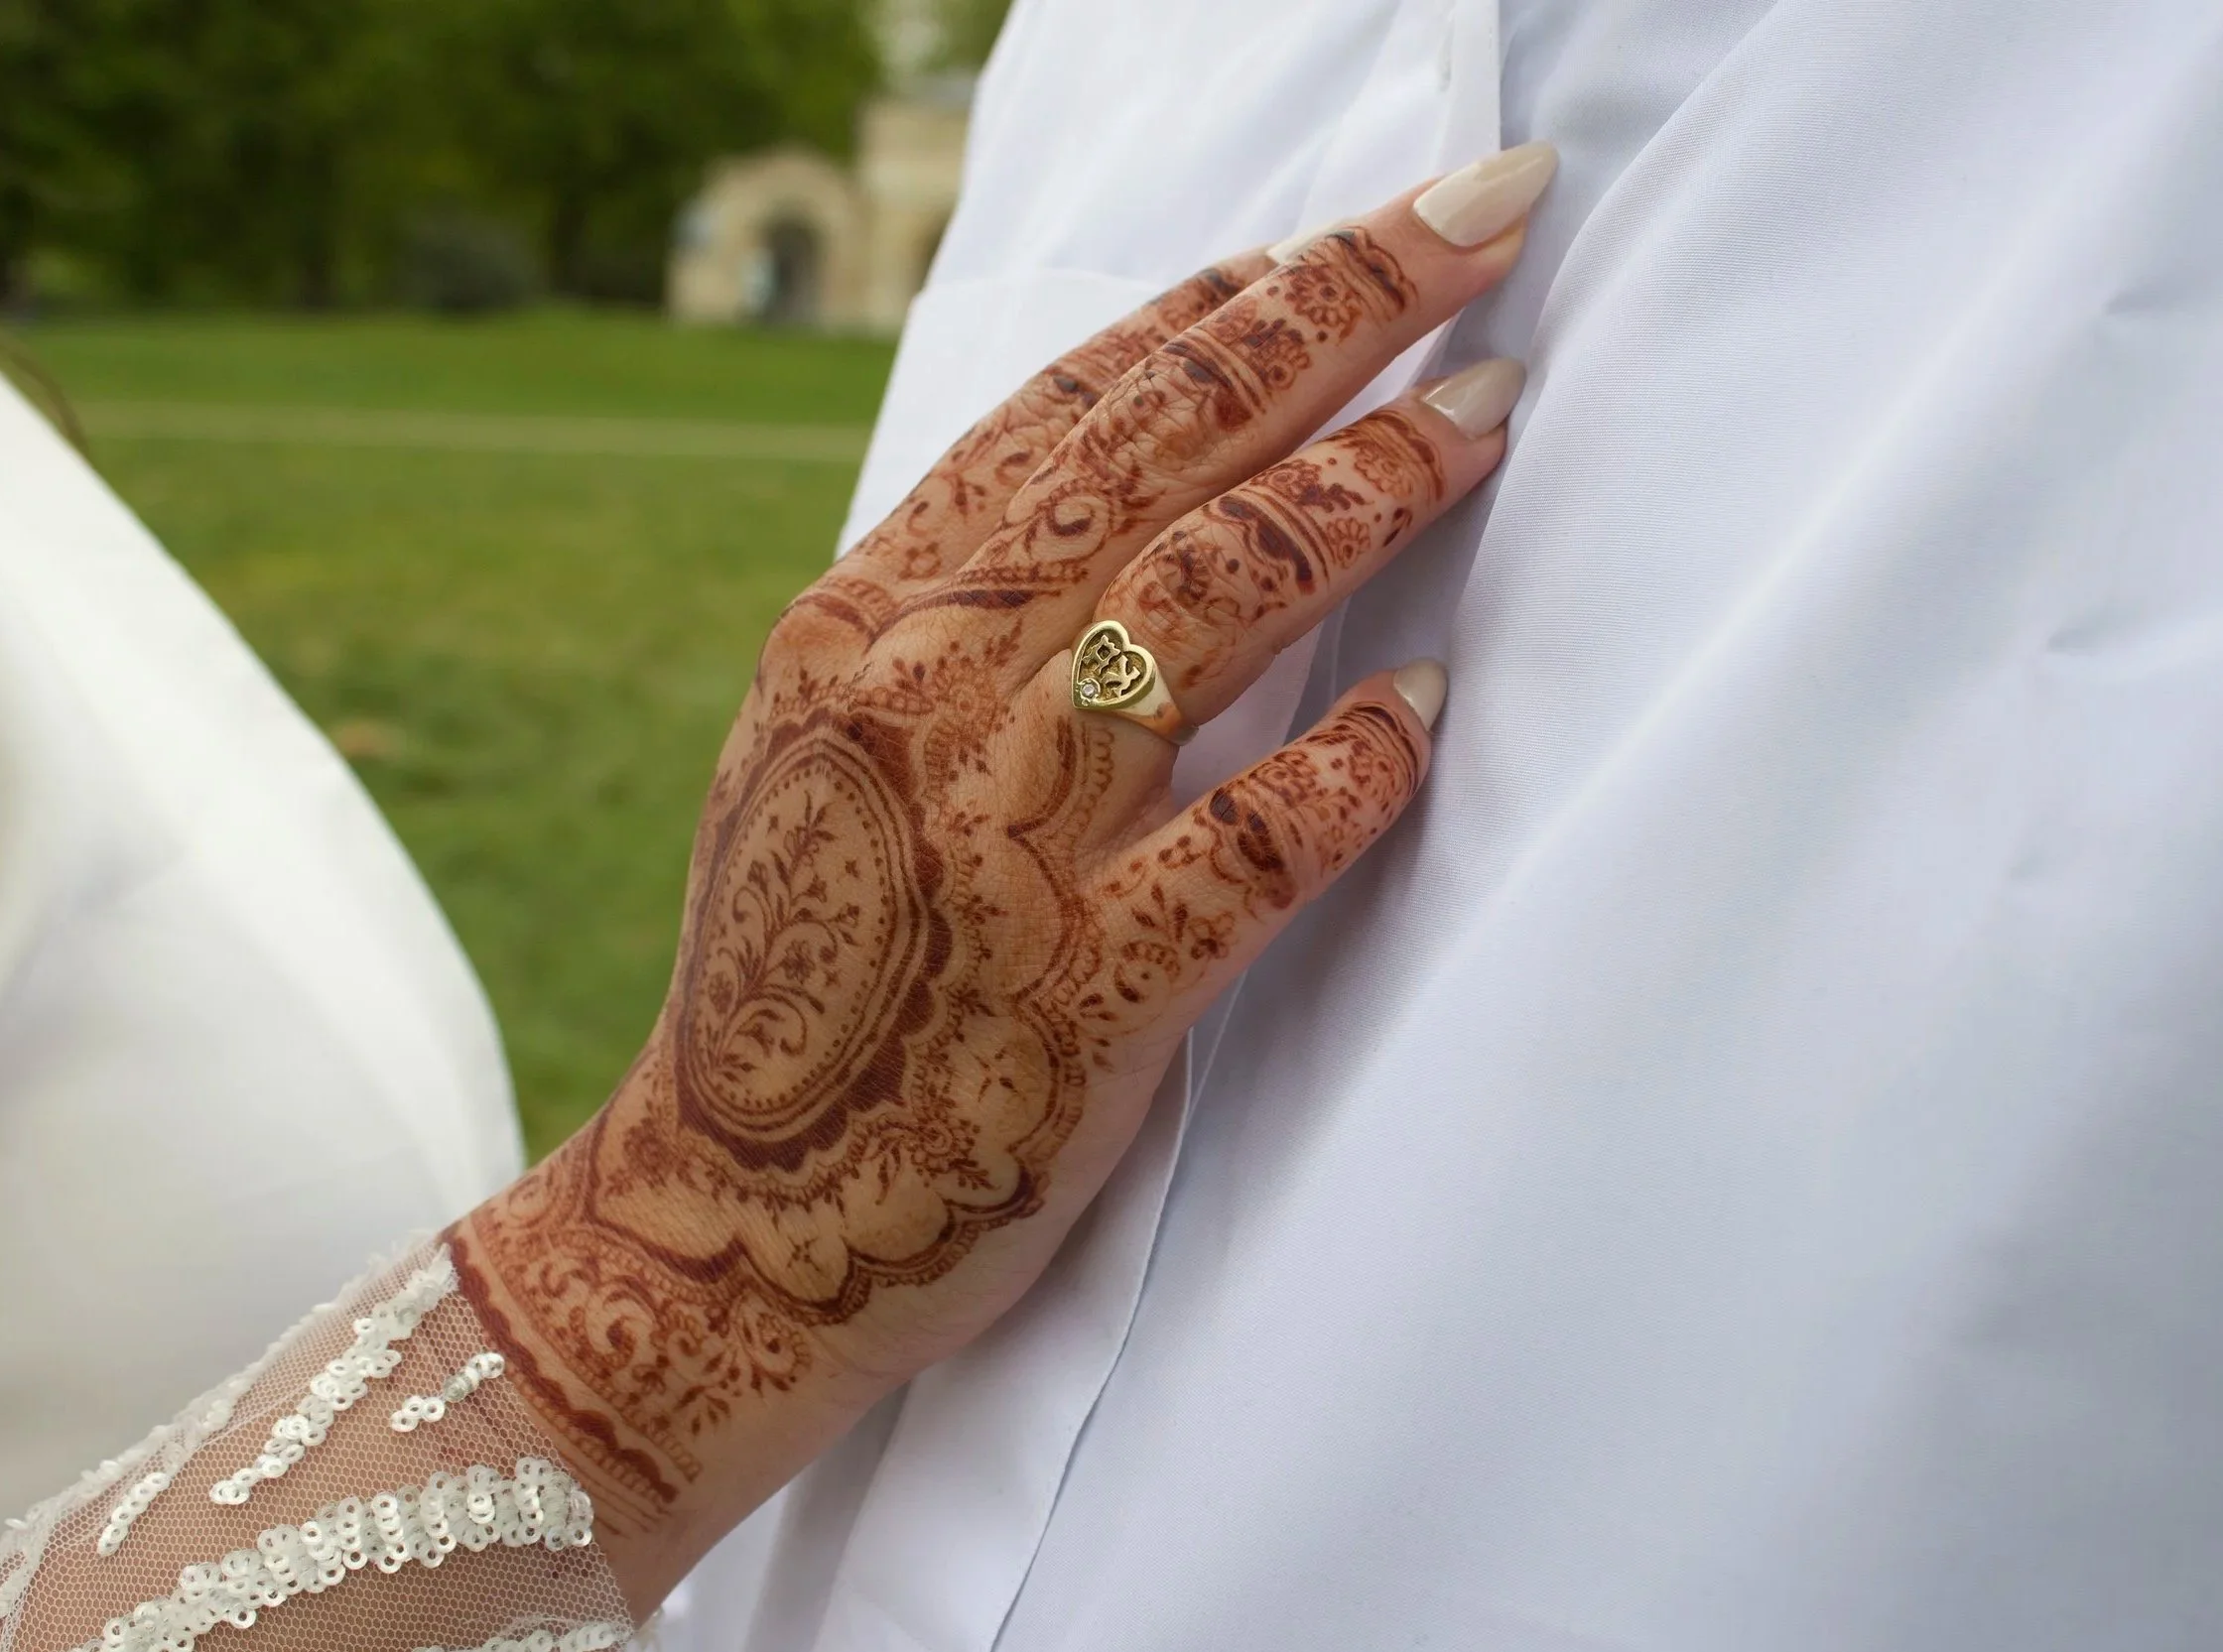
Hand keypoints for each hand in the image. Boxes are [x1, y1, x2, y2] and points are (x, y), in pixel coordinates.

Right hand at [450, 143, 1556, 1606]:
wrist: (733, 1216)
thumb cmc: (810, 965)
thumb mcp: (837, 741)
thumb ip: (962, 609)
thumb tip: (1137, 468)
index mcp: (864, 623)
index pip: (1070, 412)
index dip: (1225, 304)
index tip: (1350, 237)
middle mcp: (924, 699)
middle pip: (1161, 458)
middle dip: (1338, 314)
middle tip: (1483, 219)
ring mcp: (999, 843)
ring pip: (1211, 610)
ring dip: (1372, 493)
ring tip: (1490, 415)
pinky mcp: (1078, 996)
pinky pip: (1251, 850)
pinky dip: (1353, 769)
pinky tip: (1429, 709)